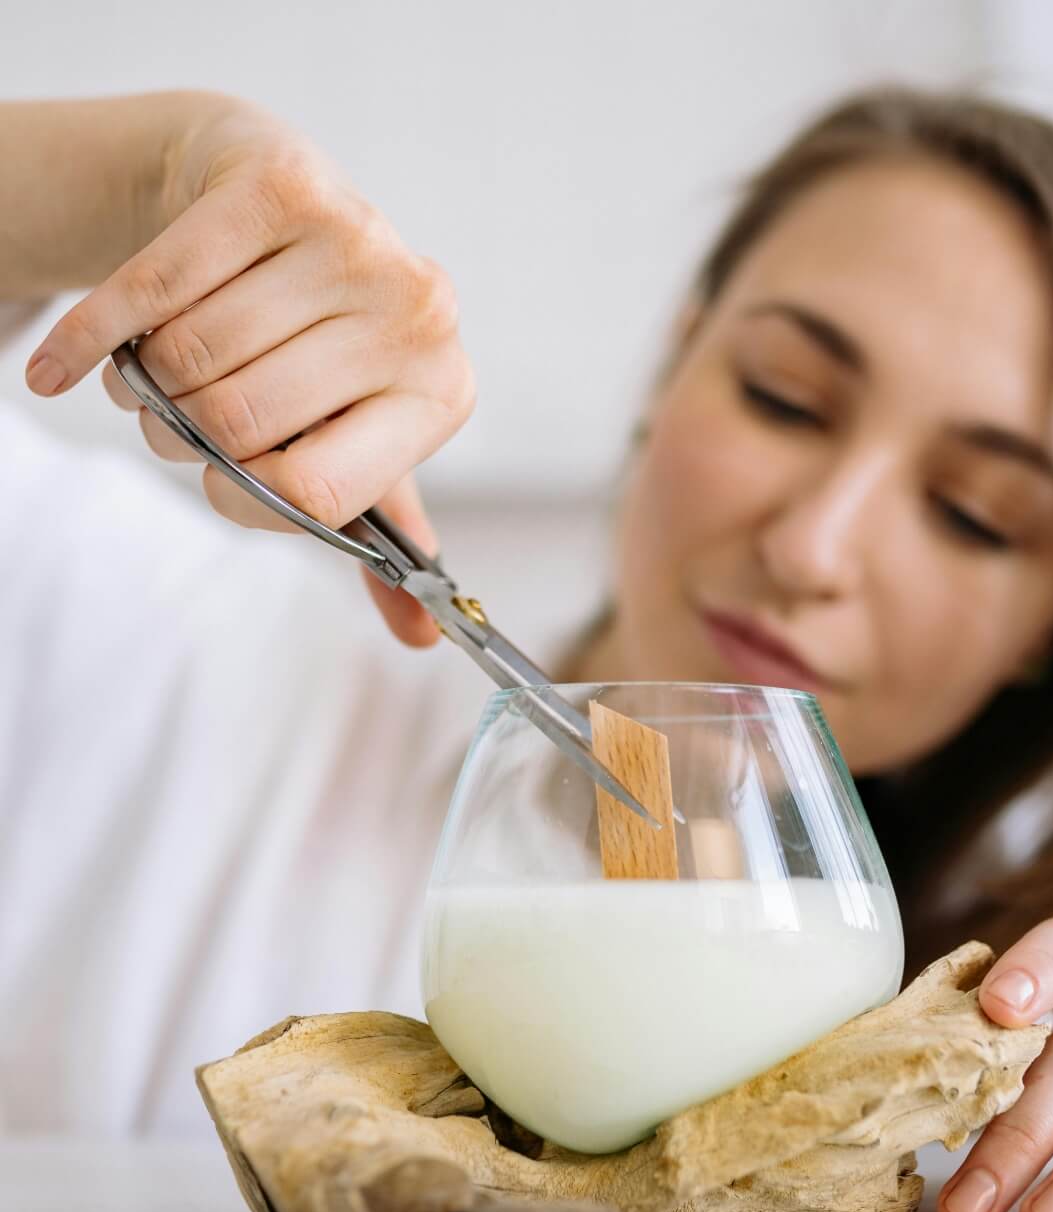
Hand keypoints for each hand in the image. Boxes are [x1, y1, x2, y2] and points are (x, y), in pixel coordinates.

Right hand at [24, 96, 471, 646]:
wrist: (289, 203)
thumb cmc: (325, 340)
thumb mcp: (364, 433)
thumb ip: (381, 533)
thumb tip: (421, 640)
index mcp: (439, 395)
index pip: (315, 493)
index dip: (242, 502)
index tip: (219, 483)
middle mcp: (417, 319)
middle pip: (239, 423)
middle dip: (182, 439)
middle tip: (173, 423)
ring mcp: (357, 244)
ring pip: (190, 357)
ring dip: (143, 386)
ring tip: (151, 377)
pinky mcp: (283, 185)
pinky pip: (153, 287)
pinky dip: (92, 338)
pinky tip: (68, 364)